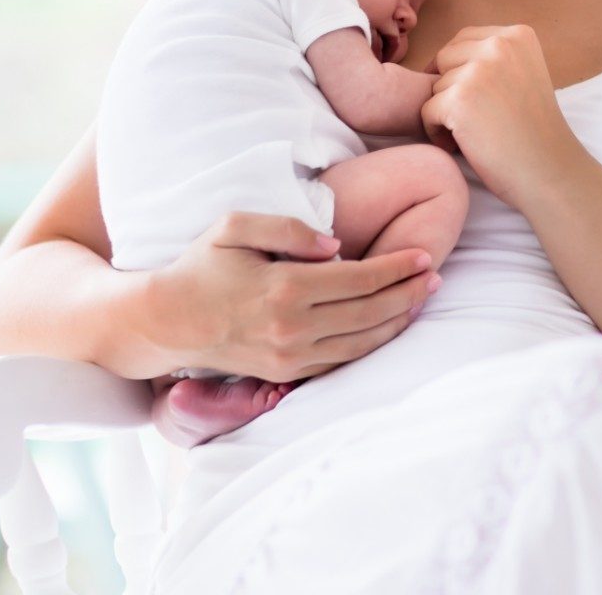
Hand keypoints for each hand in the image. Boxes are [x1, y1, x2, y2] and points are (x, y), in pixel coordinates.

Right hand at [149, 212, 439, 381]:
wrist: (165, 321)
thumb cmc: (201, 265)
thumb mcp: (234, 227)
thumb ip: (287, 228)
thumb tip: (335, 246)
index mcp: (284, 288)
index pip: (360, 279)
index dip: (397, 268)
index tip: (424, 257)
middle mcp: (291, 327)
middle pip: (369, 312)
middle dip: (409, 294)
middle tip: (436, 277)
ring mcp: (289, 356)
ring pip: (360, 342)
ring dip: (397, 322)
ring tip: (422, 300)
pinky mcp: (284, 374)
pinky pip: (340, 361)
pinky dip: (371, 345)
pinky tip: (388, 327)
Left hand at [421, 24, 585, 210]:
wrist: (550, 170)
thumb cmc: (535, 131)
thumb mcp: (524, 74)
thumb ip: (493, 59)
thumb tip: (439, 60)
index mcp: (517, 36)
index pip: (464, 39)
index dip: (460, 70)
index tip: (476, 98)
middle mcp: (499, 45)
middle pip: (445, 58)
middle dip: (451, 88)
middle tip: (474, 118)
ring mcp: (479, 71)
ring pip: (435, 86)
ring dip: (445, 111)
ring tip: (474, 133)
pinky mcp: (460, 100)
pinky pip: (426, 111)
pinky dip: (437, 132)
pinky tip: (463, 145)